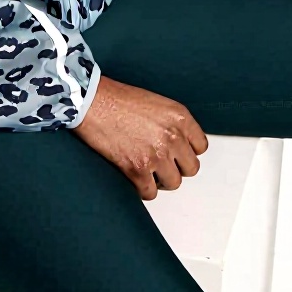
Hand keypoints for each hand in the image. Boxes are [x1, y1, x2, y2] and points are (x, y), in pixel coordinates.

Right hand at [70, 75, 208, 200]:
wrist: (91, 101)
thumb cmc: (117, 98)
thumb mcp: (155, 102)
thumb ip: (172, 123)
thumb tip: (179, 145)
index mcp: (179, 116)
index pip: (200, 147)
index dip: (186, 152)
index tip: (177, 153)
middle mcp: (172, 136)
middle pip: (191, 168)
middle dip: (176, 167)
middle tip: (161, 163)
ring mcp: (156, 154)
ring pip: (173, 183)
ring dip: (160, 179)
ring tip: (147, 169)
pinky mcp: (137, 169)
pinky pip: (150, 193)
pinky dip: (142, 188)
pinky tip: (134, 176)